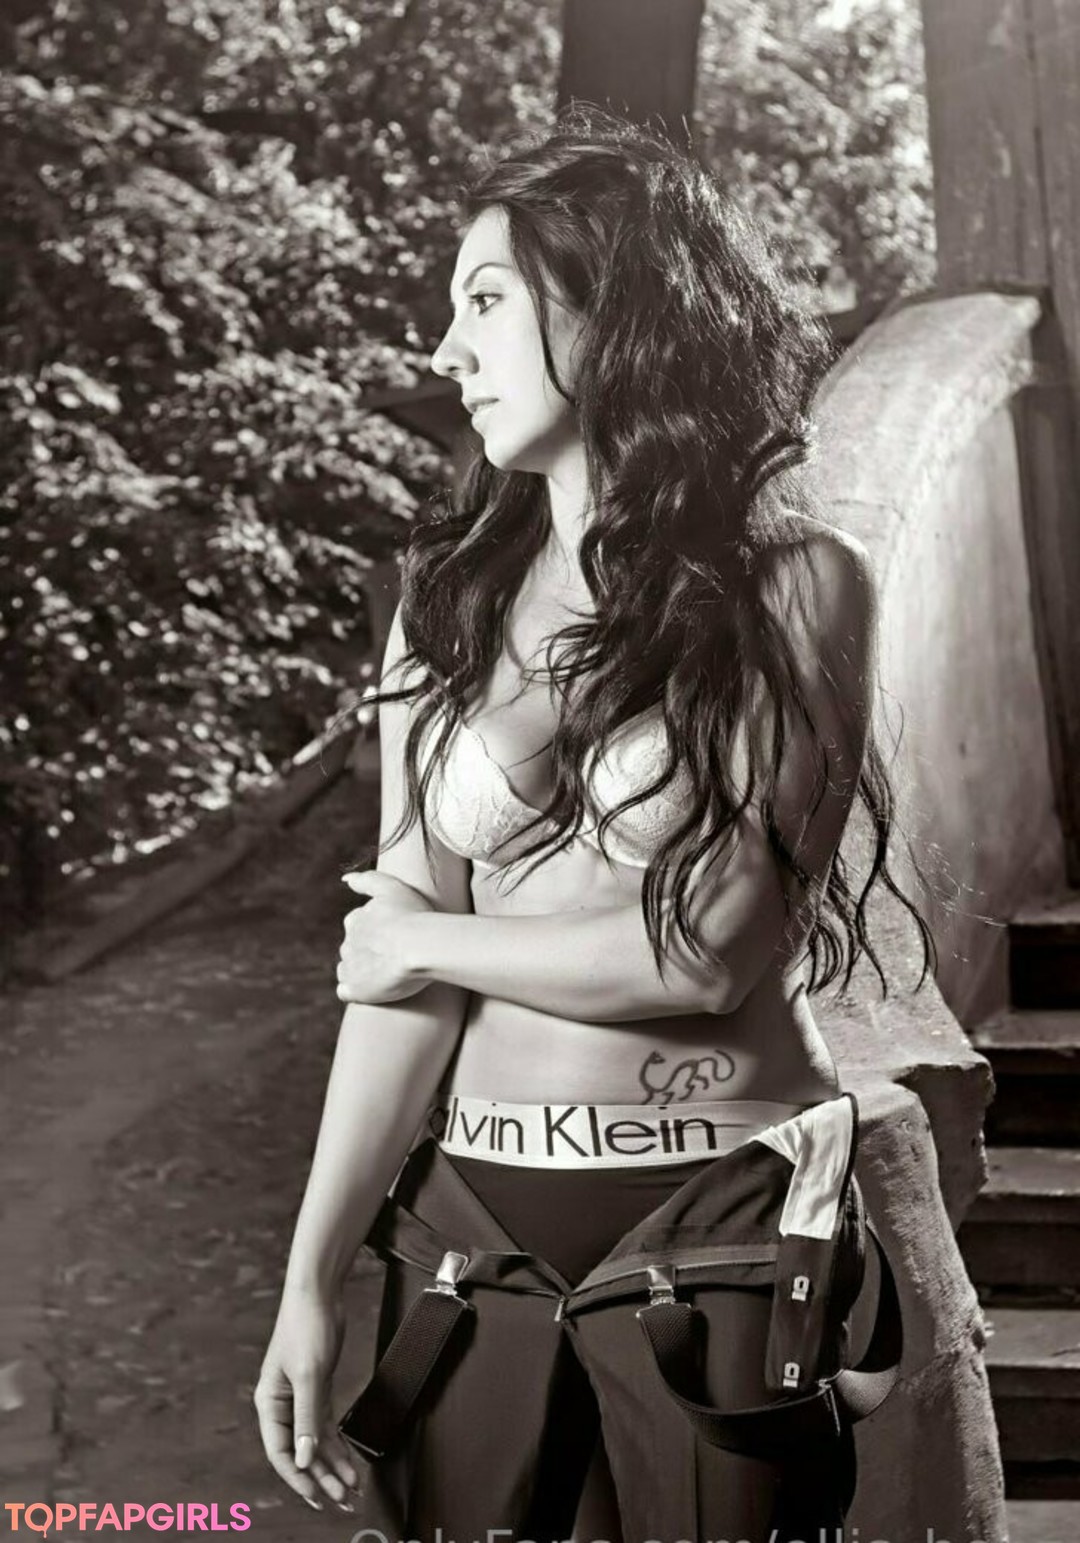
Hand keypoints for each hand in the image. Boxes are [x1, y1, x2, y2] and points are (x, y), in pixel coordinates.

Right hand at [253, 1290, 357, 1512]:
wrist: (319, 1293)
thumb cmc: (306, 1327)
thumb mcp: (309, 1375)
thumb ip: (307, 1419)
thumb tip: (304, 1459)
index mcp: (270, 1403)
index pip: (281, 1453)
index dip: (298, 1479)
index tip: (318, 1497)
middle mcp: (282, 1405)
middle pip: (301, 1451)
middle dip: (321, 1478)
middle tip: (342, 1500)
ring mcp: (300, 1397)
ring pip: (315, 1441)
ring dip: (332, 1465)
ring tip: (349, 1488)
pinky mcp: (317, 1388)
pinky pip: (325, 1425)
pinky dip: (337, 1444)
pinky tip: (348, 1461)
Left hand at [335, 869, 433, 1004]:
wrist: (422, 947)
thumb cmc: (414, 916)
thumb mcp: (392, 888)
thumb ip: (367, 880)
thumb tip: (345, 880)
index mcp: (355, 920)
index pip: (357, 924)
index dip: (375, 930)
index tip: (393, 934)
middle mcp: (348, 943)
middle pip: (353, 948)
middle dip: (368, 951)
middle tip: (395, 955)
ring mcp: (350, 968)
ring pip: (348, 969)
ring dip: (362, 971)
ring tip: (388, 974)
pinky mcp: (355, 990)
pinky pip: (346, 991)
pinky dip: (355, 990)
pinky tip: (373, 989)